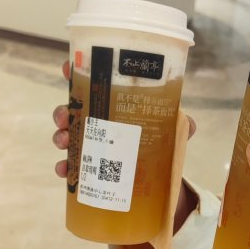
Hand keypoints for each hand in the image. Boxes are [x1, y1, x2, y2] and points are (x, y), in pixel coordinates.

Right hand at [53, 61, 197, 248]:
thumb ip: (183, 126)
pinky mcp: (91, 169)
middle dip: (63, 110)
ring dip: (60, 136)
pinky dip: (64, 167)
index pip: (94, 84)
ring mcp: (93, 145)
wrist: (161, 180)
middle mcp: (101, 122)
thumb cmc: (161, 145)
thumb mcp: (173, 132)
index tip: (66, 68)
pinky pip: (72, 166)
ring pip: (67, 135)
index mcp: (116, 106)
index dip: (77, 73)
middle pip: (74, 109)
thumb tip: (189, 125)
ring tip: (63, 143)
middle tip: (64, 116)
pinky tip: (64, 170)